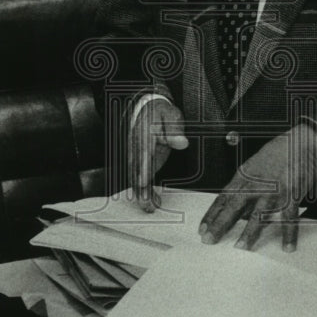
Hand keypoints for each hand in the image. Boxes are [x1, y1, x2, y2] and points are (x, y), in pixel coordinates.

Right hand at [128, 97, 188, 211]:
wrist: (147, 107)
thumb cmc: (161, 112)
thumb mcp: (170, 115)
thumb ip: (174, 129)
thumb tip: (181, 143)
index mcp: (143, 135)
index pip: (142, 154)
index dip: (142, 170)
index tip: (142, 183)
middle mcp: (136, 147)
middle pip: (136, 170)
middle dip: (140, 189)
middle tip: (146, 205)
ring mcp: (137, 155)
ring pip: (136, 177)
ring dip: (142, 194)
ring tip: (150, 208)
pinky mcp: (141, 162)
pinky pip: (140, 178)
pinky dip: (145, 191)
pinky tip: (154, 202)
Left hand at [198, 124, 316, 252]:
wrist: (302, 142)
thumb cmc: (278, 153)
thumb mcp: (253, 166)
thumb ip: (244, 187)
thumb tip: (239, 208)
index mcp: (243, 177)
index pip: (222, 199)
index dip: (211, 215)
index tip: (203, 228)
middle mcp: (255, 185)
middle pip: (234, 208)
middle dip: (220, 226)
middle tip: (209, 240)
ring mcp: (274, 191)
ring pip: (259, 216)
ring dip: (250, 233)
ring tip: (242, 247)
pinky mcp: (292, 196)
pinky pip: (289, 218)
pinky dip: (289, 234)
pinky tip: (287, 246)